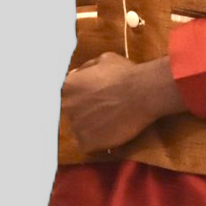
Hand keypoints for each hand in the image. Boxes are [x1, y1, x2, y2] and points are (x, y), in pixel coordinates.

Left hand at [61, 52, 187, 153]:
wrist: (143, 93)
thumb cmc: (126, 74)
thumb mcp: (103, 60)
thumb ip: (85, 69)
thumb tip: (77, 75)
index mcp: (66, 86)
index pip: (62, 97)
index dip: (76, 100)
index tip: (86, 101)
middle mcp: (65, 106)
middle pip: (68, 114)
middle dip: (82, 113)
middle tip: (100, 111)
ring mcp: (74, 126)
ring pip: (78, 130)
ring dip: (89, 128)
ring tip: (108, 122)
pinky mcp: (86, 143)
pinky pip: (86, 145)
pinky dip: (96, 142)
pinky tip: (109, 134)